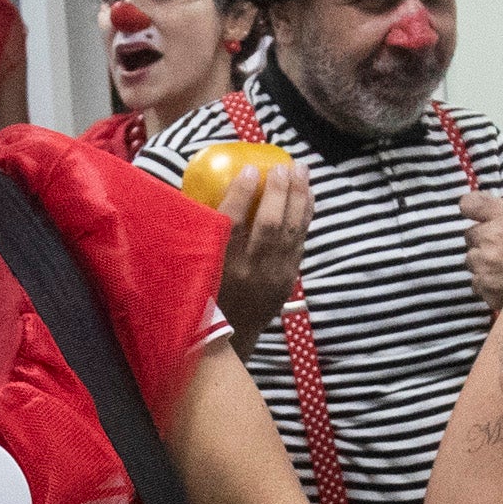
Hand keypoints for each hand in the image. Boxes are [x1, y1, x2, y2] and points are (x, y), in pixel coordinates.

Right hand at [216, 158, 313, 340]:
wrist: (228, 337)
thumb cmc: (205, 292)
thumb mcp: (195, 266)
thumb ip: (202, 232)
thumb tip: (204, 186)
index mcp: (220, 265)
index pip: (232, 224)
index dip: (241, 194)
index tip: (248, 170)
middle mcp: (250, 270)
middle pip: (270, 224)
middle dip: (278, 191)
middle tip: (281, 166)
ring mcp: (274, 275)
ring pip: (292, 230)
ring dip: (299, 196)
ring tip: (301, 169)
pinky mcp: (288, 278)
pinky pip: (300, 240)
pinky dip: (305, 214)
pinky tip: (307, 194)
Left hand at [459, 178, 502, 308]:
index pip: (469, 203)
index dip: (472, 208)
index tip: (478, 214)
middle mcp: (491, 238)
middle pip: (470, 234)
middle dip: (484, 240)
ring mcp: (485, 264)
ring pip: (472, 259)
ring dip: (484, 262)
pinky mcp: (483, 287)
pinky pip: (476, 282)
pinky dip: (487, 283)